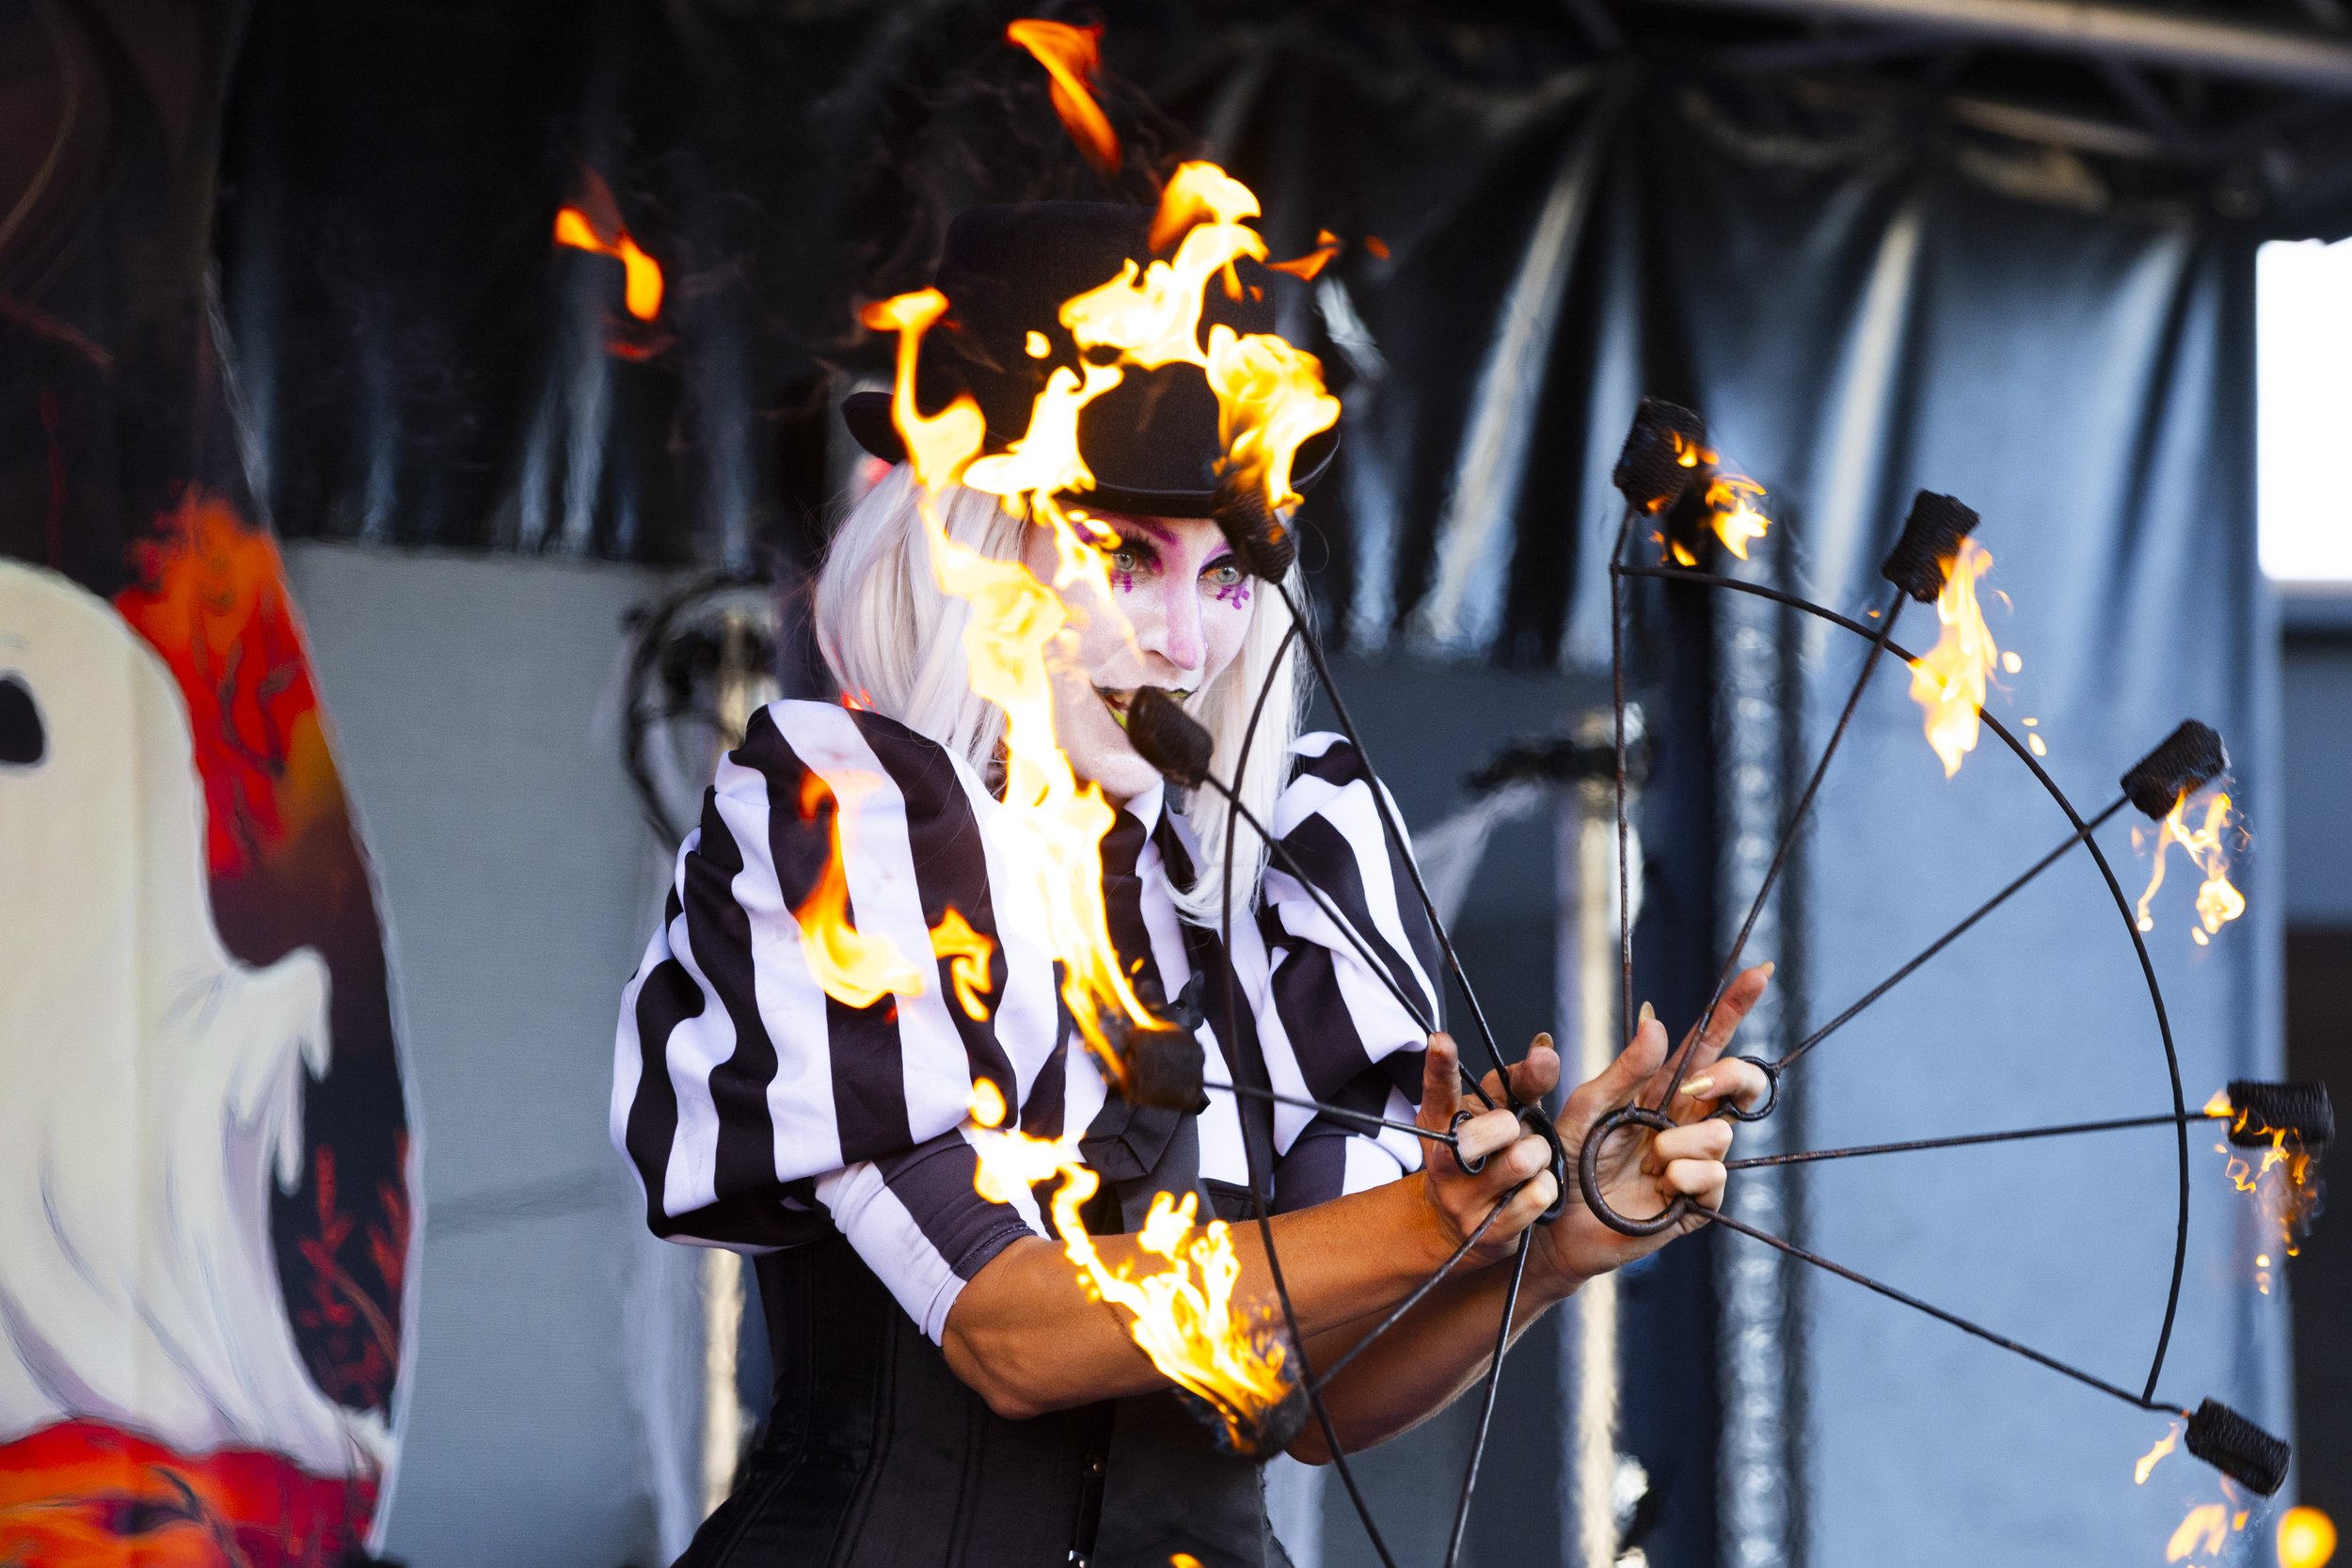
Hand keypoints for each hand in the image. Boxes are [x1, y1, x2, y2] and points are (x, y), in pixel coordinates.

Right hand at [1412, 1031, 1561, 1269]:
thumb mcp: (1497, 1113)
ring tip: (1530, 1162)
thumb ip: (1521, 1081)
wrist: (1454, 1225)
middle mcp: (1444, 1159)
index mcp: (1441, 1122)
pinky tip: (1534, 1192)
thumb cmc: (1486, 1154)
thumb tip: (1545, 1044)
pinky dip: (1546, 1189)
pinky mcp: (1487, 1232)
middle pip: (1494, 1127)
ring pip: (1521, 1161)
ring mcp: (1462, 1199)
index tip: (1441, 1040)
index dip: (1440, 1065)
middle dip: (1515, 1125)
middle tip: (1514, 1132)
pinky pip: (1537, 1197)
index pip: (1439, 1089)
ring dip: (1538, 1156)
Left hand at [1532, 963, 1774, 1291]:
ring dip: (1680, 1142)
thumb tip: (1659, 1020)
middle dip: (1731, 1076)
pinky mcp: (1697, 1201)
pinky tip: (1660, 1185)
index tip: (1760, 971)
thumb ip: (1624, 1069)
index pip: (1704, 1043)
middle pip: (1739, 1083)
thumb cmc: (1564, 1162)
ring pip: (1721, 1133)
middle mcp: (1685, 1122)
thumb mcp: (1586, 1107)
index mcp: (1660, 1091)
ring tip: (1648, 1160)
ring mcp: (1695, 1161)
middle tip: (1695, 1087)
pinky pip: (1713, 1177)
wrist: (1552, 1223)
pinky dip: (1684, 1176)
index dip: (1732, 1008)